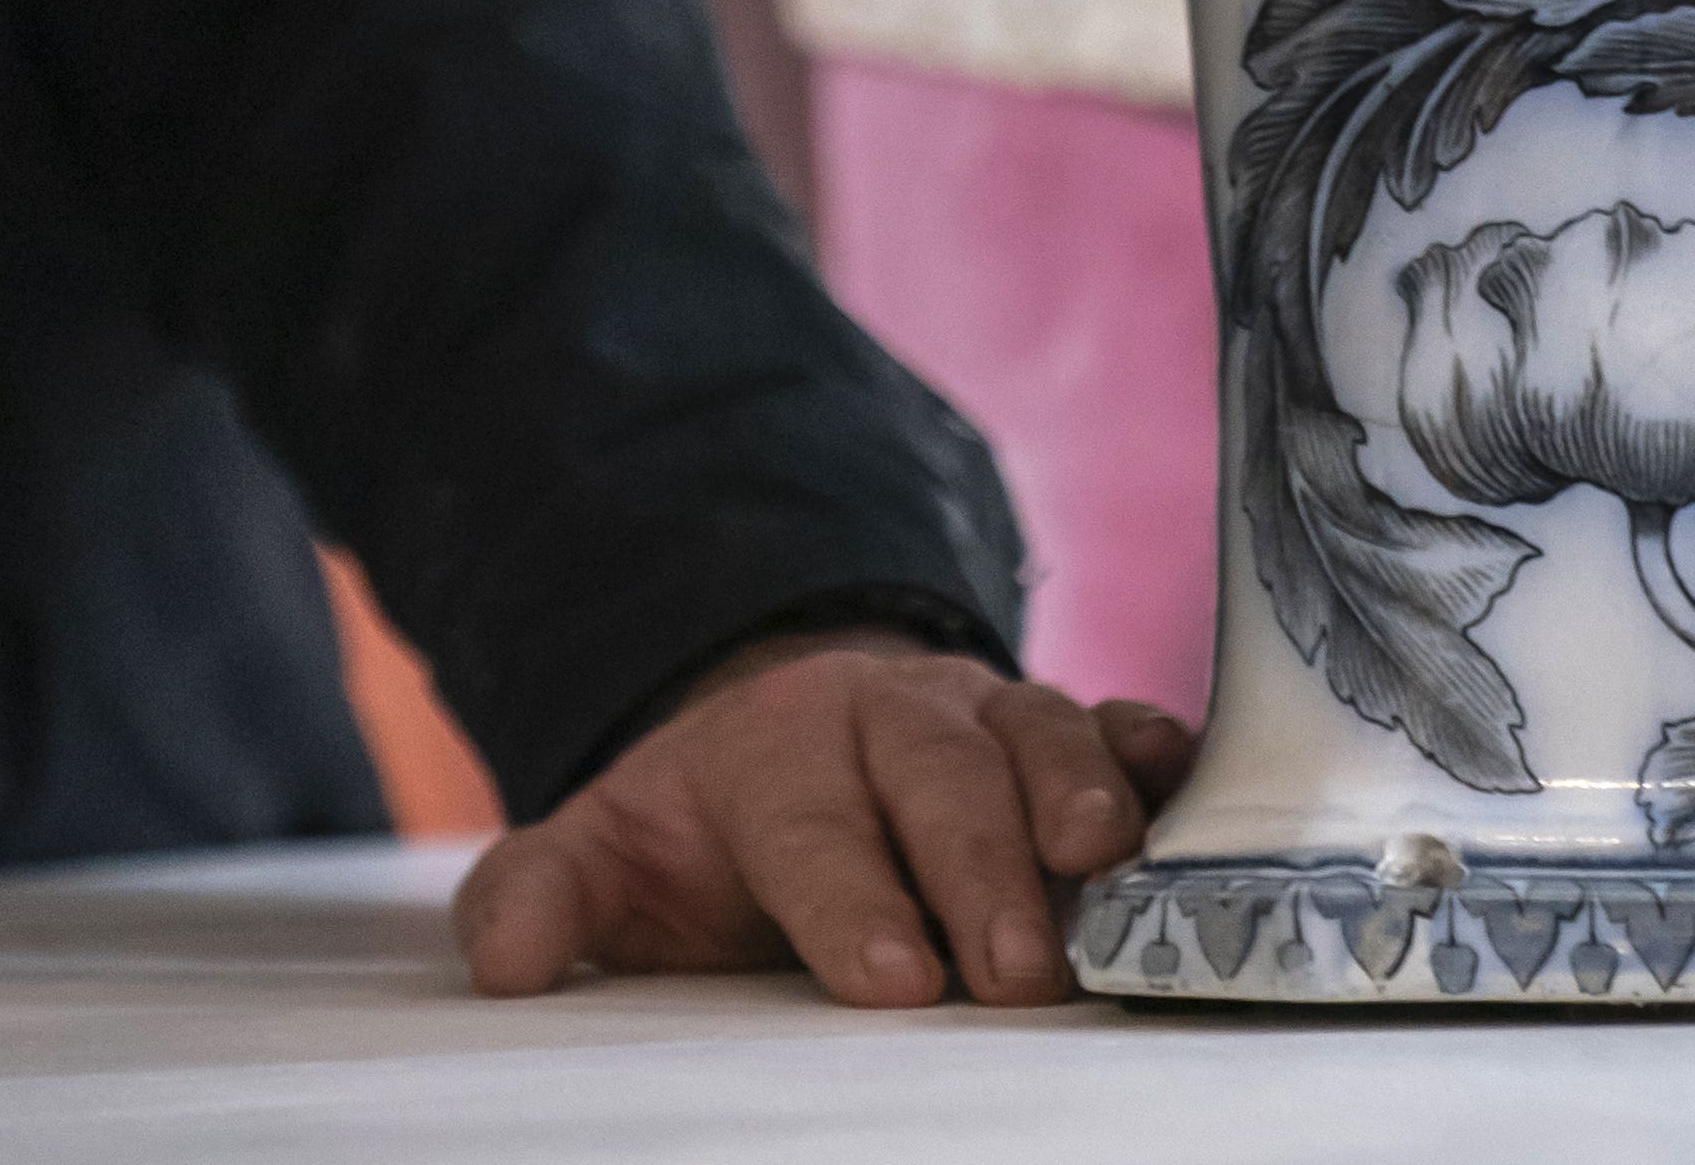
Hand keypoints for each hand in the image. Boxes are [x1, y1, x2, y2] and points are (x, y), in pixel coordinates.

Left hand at [453, 631, 1203, 1008]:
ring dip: (1079, 794)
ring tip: (1106, 865)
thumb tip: (507, 962)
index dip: (852, 902)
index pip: (813, 825)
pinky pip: (1118, 723)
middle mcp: (890, 715)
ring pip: (1040, 734)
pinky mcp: (1064, 728)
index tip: (893, 981)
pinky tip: (1188, 782)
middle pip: (941, 779)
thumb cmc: (706, 832)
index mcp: (775, 749)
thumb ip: (541, 897)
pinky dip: (1157, 751)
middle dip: (982, 873)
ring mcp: (987, 712)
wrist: (787, 736)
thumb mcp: (604, 855)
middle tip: (1017, 975)